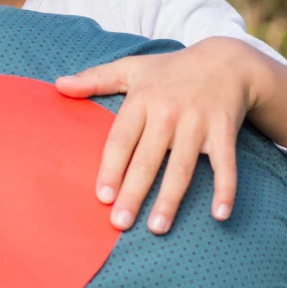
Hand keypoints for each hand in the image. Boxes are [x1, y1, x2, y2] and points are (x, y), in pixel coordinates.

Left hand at [56, 37, 286, 233]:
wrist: (228, 60)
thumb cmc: (172, 69)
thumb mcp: (133, 68)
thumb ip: (95, 79)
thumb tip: (58, 85)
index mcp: (142, 99)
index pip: (121, 139)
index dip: (111, 168)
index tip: (102, 196)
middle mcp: (169, 112)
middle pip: (147, 159)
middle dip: (134, 192)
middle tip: (120, 223)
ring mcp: (198, 122)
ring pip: (181, 167)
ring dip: (170, 199)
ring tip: (157, 228)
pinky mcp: (224, 130)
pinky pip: (225, 164)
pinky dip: (226, 188)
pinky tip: (220, 214)